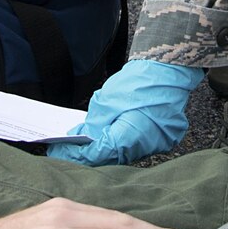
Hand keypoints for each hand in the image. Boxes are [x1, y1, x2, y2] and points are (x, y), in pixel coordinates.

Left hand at [45, 59, 201, 166]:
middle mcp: (147, 147)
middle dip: (89, 155)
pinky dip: (120, 144)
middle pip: (111, 159)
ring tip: (83, 144)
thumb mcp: (106, 101)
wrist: (167, 69)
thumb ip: (92, 125)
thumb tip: (79, 139)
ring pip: (124, 155)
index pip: (97, 154)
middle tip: (68, 150)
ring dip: (105, 151)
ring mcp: (157, 145)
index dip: (76, 154)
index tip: (59, 151)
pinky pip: (136, 148)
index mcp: (131, 137)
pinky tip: (106, 137)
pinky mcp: (162, 140)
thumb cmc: (138, 81)